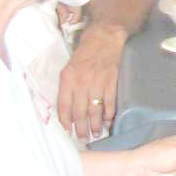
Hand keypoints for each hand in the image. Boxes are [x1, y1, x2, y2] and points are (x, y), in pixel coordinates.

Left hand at [57, 22, 127, 138]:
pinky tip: (107, 121)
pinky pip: (109, 102)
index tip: (67, 132)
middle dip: (81, 128)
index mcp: (67, 79)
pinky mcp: (111, 81)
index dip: (65, 122)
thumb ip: (66, 87)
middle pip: (80, 112)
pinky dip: (109, 113)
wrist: (104, 38)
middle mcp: (81, 82)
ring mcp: (97, 82)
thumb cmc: (84, 53)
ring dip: (95, 124)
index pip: (63, 106)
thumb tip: (68, 108)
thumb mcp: (68, 68)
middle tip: (82, 138)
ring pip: (95, 110)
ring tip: (95, 133)